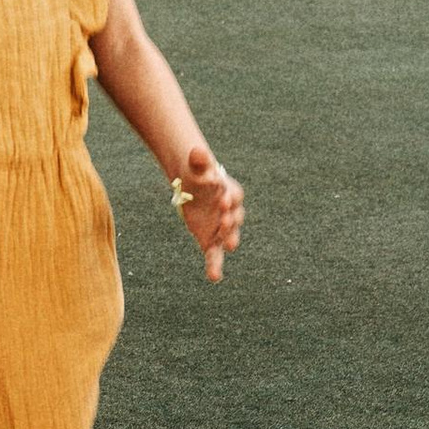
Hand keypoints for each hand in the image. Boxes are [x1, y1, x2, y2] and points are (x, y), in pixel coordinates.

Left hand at [169, 142, 243, 281]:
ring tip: (230, 245)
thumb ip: (199, 161)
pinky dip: (215, 266)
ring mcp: (222, 227)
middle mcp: (230, 211)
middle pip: (234, 216)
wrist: (193, 188)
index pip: (233, 194)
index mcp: (228, 191)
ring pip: (229, 235)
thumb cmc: (199, 176)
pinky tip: (214, 277)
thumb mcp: (197, 167)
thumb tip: (197, 151)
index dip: (229, 197)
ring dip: (230, 239)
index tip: (223, 199)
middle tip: (226, 220)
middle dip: (231, 218)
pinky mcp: (211, 241)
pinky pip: (215, 255)